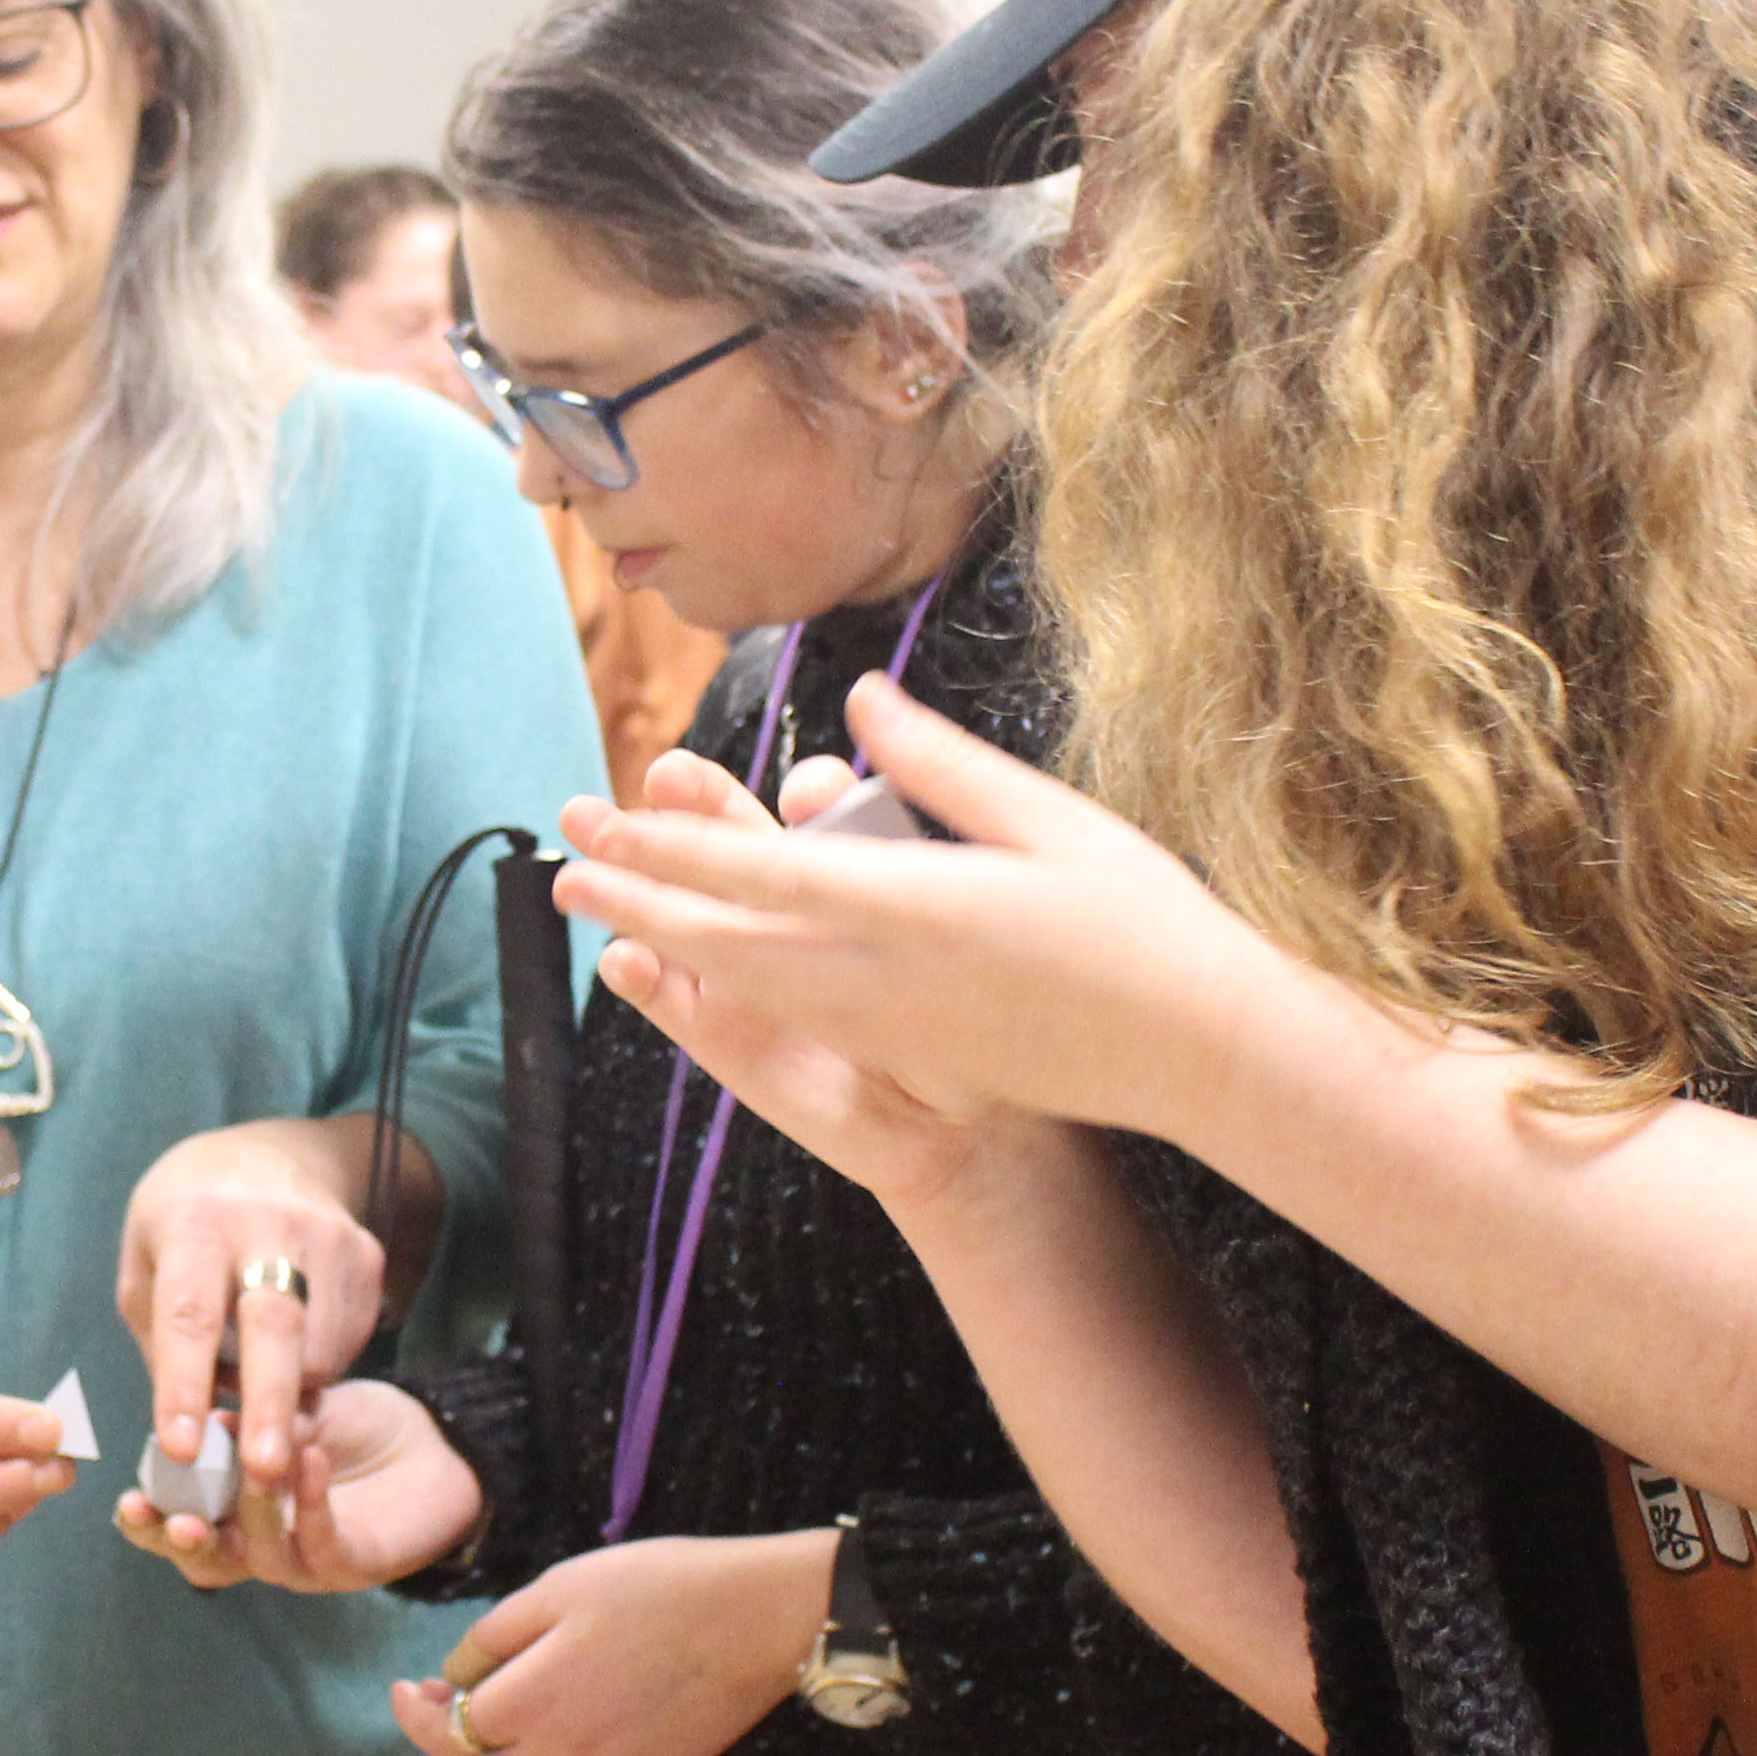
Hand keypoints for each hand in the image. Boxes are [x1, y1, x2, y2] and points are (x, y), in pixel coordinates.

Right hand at [113, 1380, 483, 1592]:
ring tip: (253, 1465)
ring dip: (250, 1511)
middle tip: (167, 1517)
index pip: (173, 1522)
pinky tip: (308, 1461)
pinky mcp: (351, 1565)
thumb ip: (251, 1420)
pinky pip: (321, 1543)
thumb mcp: (294, 1410)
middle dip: (177, 1540)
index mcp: (230, 1509)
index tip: (127, 1496)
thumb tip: (206, 1417)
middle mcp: (258, 1545)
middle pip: (202, 1561)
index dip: (146, 1517)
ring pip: (258, 1554)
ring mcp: (303, 1562)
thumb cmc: (354, 1429)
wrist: (434, 1443)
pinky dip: (310, 1504)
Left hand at [118, 1120, 413, 1499]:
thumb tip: (194, 1429)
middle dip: (269, 1405)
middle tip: (263, 1474)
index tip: (179, 1447)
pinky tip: (293, 1343)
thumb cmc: (188, 1223)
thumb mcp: (146, 1263)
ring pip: (319, 1347)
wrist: (271, 1154)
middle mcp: (267, 1225)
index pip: (190, 1313)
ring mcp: (329, 1238)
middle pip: (275, 1325)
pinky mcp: (366, 1256)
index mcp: (196, 1224)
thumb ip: (163, 1341)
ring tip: (259, 1387)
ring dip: (289, 1392)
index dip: (182, 1385)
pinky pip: (349, 1340)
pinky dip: (317, 1365)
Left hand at [393, 1526, 836, 1755]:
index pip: (448, 1729)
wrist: (758, 1621)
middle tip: (449, 1696)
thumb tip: (456, 1674)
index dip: (418, 1711)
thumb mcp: (562, 1587)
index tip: (408, 1689)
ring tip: (506, 1717)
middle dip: (451, 1734)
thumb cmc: (660, 1589)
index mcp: (531, 1705)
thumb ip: (494, 1636)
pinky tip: (563, 1739)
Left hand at [553, 679, 1291, 1210]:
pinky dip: (734, 988)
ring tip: (607, 918)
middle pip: (725, 937)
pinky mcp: (913, 1057)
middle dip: (639, 898)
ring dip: (672, 945)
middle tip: (561, 867)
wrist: (1194, 1052)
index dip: (668, 844)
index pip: (757, 869)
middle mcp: (880, 976)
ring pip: (750, 986)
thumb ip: (939, 762)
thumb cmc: (1138, 923)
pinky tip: (709, 972)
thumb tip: (859, 698)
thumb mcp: (1045, 819)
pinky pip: (795, 1019)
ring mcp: (891, 1028)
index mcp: (909, 904)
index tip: (603, 818)